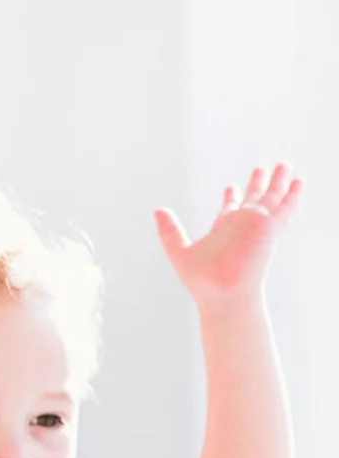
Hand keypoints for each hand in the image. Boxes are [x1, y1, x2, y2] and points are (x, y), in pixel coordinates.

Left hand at [154, 165, 301, 307]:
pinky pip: (285, 207)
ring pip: (272, 197)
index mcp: (223, 229)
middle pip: (252, 199)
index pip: (229, 208)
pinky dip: (293, 194)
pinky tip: (300, 181)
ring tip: (284, 165)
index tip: (231, 186)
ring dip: (278, 182)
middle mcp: (242, 225)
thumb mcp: (178, 249)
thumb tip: (157, 210)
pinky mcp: (270, 227)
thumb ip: (169, 230)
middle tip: (261, 168)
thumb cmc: (201, 280)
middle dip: (257, 183)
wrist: (222, 292)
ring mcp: (257, 225)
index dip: (231, 196)